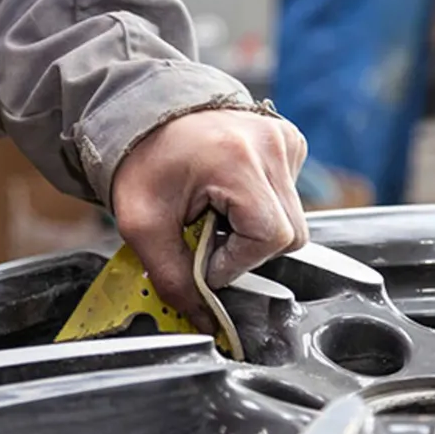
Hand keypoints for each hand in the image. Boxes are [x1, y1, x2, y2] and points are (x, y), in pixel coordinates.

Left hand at [111, 109, 308, 330]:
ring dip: (257, 231)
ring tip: (217, 215)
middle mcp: (270, 145)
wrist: (142, 114)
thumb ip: (174, 278)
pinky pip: (290, 195)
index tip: (205, 259)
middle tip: (209, 239)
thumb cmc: (140, 161)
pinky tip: (232, 196)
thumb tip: (204, 319)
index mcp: (236, 160)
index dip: (237, 262)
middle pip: (291, 234)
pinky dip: (264, 207)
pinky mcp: (288, 141)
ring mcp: (283, 140)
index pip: (268, 238)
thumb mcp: (143, 227)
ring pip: (294, 219)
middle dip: (248, 250)